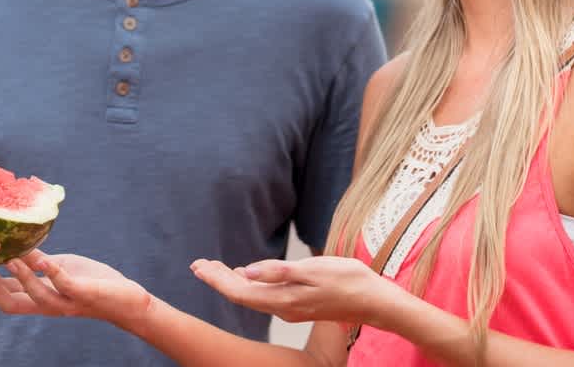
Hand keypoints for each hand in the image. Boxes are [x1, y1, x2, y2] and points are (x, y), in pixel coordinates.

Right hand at [0, 252, 152, 329]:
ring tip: (10, 259)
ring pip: (35, 296)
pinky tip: (45, 259)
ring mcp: (64, 301)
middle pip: (9, 304)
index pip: (3, 295)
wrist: (125, 299)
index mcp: (38, 297)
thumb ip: (37, 264)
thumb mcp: (58, 270)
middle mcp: (47, 304)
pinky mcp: (83, 294)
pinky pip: (65, 285)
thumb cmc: (90, 282)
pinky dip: (53, 272)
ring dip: (21, 277)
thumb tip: (14, 246)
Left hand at [191, 254, 392, 327]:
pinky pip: (264, 296)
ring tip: (213, 268)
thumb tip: (245, 272)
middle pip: (242, 295)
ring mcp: (291, 308)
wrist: (375, 301)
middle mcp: (283, 308)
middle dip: (218, 279)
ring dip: (231, 281)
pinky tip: (244, 275)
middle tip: (198, 264)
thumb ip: (278, 272)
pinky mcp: (299, 304)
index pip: (240, 292)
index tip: (198, 266)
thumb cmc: (348, 281)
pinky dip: (249, 284)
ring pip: (252, 296)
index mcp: (283, 300)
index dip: (217, 280)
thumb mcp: (313, 270)